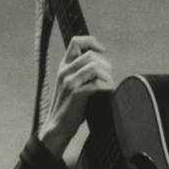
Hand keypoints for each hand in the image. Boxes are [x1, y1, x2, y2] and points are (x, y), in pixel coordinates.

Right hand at [37, 35, 113, 157]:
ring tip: (110, 85)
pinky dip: (106, 87)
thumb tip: (105, 65)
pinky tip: (109, 93)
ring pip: (94, 67)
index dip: (92, 42)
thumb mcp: (74, 84)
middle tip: (109, 77)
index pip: (76, 41)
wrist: (58, 126)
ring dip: (107, 76)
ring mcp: (69, 82)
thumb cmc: (71, 106)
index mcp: (64, 66)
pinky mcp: (75, 94)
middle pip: (90, 55)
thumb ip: (83, 73)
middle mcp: (65, 71)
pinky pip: (95, 84)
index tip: (103, 51)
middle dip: (105, 64)